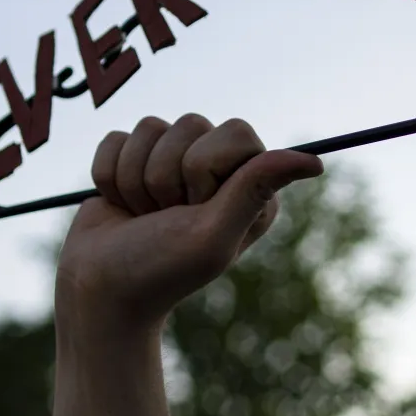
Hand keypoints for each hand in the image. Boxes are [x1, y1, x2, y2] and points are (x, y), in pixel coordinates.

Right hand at [56, 115, 321, 331]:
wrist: (100, 291)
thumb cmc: (160, 270)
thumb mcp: (213, 236)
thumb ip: (255, 189)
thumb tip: (315, 162)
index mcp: (251, 186)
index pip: (235, 132)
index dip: (205, 168)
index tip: (197, 209)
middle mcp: (217, 169)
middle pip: (190, 123)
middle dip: (166, 177)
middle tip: (165, 218)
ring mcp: (173, 162)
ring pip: (150, 127)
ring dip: (135, 180)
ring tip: (143, 216)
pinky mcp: (132, 160)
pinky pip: (117, 138)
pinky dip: (109, 177)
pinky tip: (121, 207)